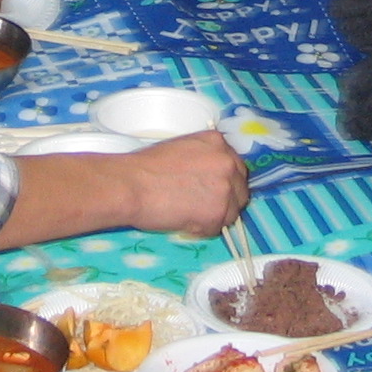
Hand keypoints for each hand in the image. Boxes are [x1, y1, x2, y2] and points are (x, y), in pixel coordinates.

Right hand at [119, 130, 249, 238]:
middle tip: (202, 206)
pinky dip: (202, 229)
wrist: (131, 185)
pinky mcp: (219, 212)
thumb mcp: (181, 148)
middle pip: (240, 188)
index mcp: (217, 142)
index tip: (210, 189)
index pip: (235, 166)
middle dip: (225, 199)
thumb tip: (208, 178)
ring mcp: (225, 188)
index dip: (223, 180)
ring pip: (232, 211)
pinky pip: (218, 228)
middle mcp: (227, 162)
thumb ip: (202, 158)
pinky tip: (183, 221)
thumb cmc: (145, 167)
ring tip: (188, 214)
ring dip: (214, 216)